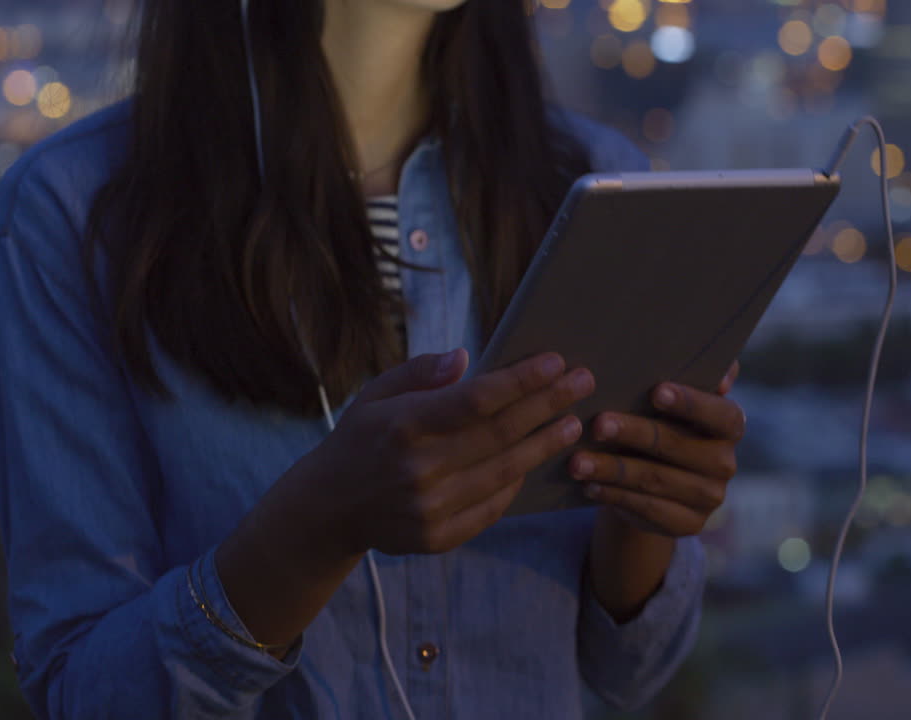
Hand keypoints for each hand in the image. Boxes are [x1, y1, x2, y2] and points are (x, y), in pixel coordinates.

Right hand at [304, 348, 594, 554]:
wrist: (326, 509)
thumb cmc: (360, 439)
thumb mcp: (375, 395)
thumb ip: (421, 373)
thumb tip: (465, 358)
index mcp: (402, 425)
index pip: (477, 400)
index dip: (521, 381)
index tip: (556, 361)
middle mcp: (418, 468)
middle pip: (500, 433)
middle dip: (548, 405)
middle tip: (583, 383)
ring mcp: (429, 508)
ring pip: (504, 471)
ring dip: (544, 445)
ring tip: (572, 423)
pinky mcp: (438, 537)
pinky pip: (493, 506)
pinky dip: (517, 481)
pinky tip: (536, 459)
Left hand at [570, 360, 742, 536]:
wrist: (657, 479)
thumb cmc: (663, 422)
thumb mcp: (676, 398)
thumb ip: (696, 375)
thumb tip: (722, 372)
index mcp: (730, 425)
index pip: (720, 414)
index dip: (690, 403)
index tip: (656, 392)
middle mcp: (725, 463)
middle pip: (677, 446)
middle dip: (634, 433)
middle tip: (598, 424)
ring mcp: (708, 497)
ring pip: (654, 479)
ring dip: (612, 469)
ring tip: (577, 461)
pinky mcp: (687, 524)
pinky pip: (646, 508)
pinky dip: (613, 495)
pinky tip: (588, 485)